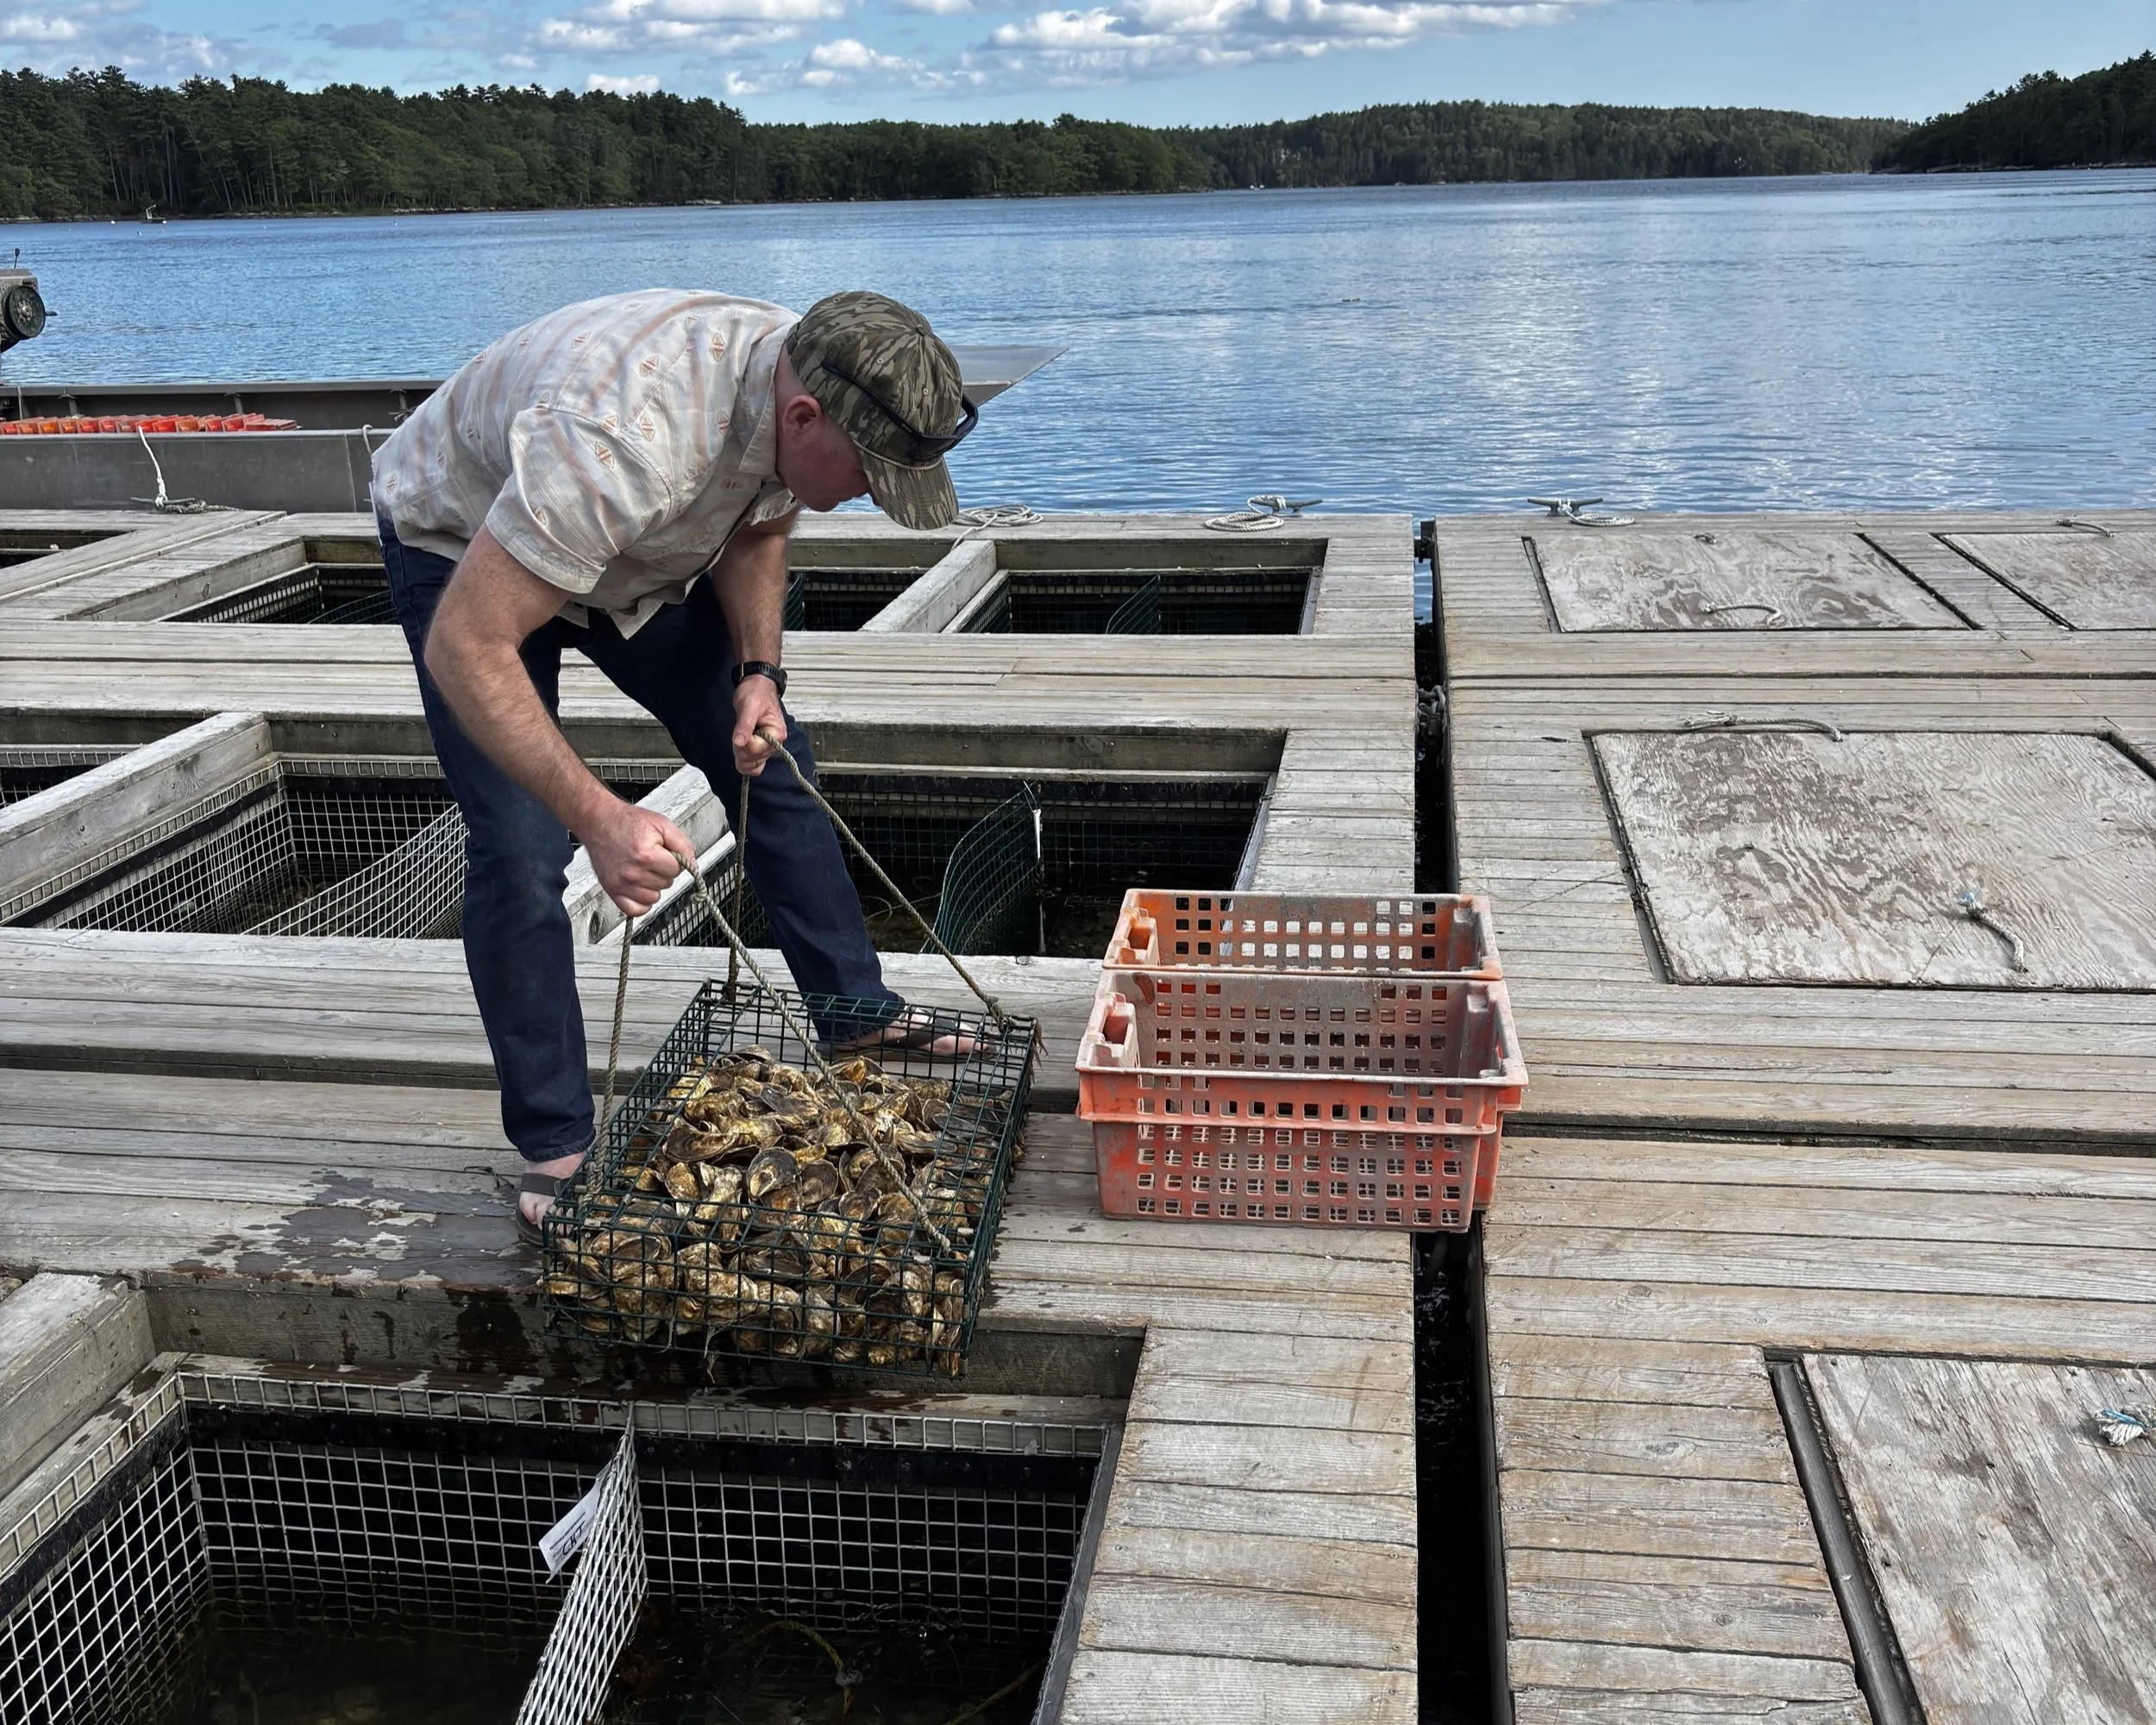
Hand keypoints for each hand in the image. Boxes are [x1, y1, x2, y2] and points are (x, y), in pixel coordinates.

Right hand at [582, 796, 694, 915]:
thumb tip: (693, 865)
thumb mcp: (661, 824)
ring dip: (653, 886)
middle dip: (663, 871)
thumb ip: (683, 845)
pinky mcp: (612, 891)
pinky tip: (639, 887)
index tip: (663, 852)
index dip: (673, 859)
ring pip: (654, 898)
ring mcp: (621, 884)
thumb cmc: (627, 822)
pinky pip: (636, 910)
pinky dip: (641, 902)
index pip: (676, 870)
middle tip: (650, 857)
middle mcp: (633, 872)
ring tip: (643, 869)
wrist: (598, 822)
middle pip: (666, 884)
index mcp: (646, 855)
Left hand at [732, 675, 786, 775]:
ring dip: (741, 755)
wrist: (757, 686)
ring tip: (741, 736)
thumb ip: (744, 725)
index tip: (740, 730)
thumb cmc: (756, 692)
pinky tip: (741, 747)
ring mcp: (768, 747)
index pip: (755, 750)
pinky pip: (753, 765)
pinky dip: (744, 760)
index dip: (743, 743)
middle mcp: (775, 744)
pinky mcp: (760, 748)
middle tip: (740, 730)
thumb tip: (739, 742)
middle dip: (741, 749)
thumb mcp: (749, 706)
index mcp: (776, 734)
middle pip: (753, 760)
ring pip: (752, 766)